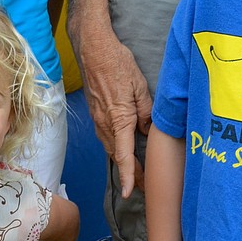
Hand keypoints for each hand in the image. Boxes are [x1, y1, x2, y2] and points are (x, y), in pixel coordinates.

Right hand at [74, 24, 152, 197]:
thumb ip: (145, 111)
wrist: (93, 49)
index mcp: (119, 118)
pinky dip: (115, 147)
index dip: (129, 175)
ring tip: (135, 172)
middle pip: (116, 155)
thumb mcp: (139, 85)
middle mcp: (104, 122)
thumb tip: (148, 130)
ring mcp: (97, 118)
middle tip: (142, 187)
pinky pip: (105, 135)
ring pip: (110, 146)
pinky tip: (123, 147)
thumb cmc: (117, 63)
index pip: (123, 154)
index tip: (130, 192)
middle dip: (129, 173)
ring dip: (122, 161)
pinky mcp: (95, 112)